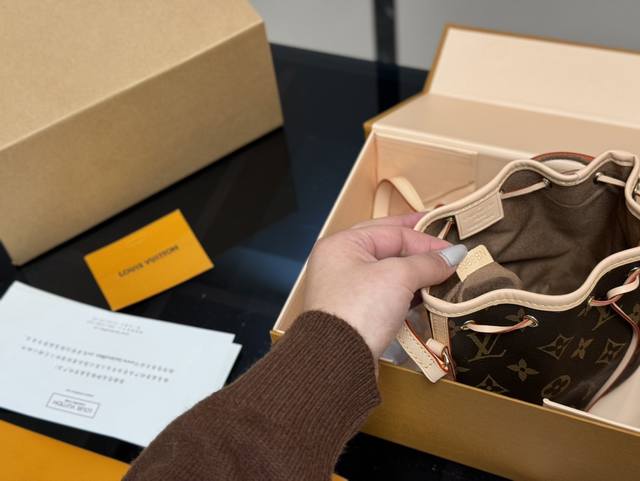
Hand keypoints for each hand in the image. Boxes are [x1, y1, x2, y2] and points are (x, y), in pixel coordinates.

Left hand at [304, 212, 466, 358]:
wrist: (337, 360)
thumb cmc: (362, 307)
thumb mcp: (398, 276)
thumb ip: (427, 262)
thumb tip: (456, 254)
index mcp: (343, 243)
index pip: (392, 231)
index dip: (426, 239)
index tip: (456, 250)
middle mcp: (340, 262)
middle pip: (387, 247)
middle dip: (418, 248)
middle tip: (447, 245)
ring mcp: (346, 289)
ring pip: (388, 272)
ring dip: (415, 273)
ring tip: (443, 273)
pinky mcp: (355, 313)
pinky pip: (386, 294)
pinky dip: (407, 293)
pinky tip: (427, 296)